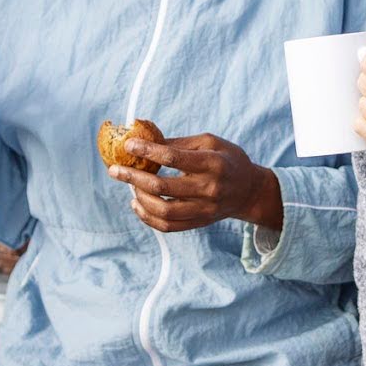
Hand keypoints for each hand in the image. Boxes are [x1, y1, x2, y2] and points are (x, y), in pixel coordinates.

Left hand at [108, 133, 282, 231]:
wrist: (250, 191)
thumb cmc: (227, 159)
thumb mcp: (210, 142)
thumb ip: (179, 143)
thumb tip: (145, 139)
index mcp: (212, 163)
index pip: (173, 157)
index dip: (147, 150)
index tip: (128, 145)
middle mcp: (209, 188)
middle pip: (162, 186)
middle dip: (133, 177)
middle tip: (115, 170)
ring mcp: (204, 209)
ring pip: (163, 210)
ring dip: (139, 198)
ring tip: (128, 186)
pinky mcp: (199, 223)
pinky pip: (168, 226)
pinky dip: (147, 217)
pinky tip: (137, 204)